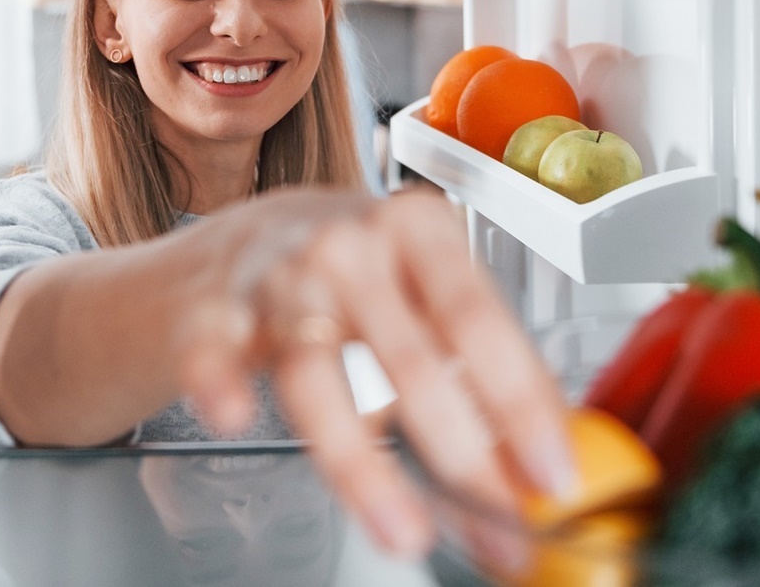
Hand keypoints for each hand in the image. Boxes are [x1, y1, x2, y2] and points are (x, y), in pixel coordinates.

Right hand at [172, 187, 575, 558]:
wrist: (239, 243)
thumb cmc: (350, 272)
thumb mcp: (423, 290)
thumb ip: (479, 366)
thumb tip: (542, 463)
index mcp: (417, 229)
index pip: (479, 320)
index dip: (521, 403)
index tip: (550, 471)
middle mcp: (347, 245)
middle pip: (410, 357)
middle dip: (463, 457)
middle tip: (498, 525)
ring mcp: (276, 278)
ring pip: (319, 375)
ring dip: (362, 465)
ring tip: (403, 529)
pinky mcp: (209, 313)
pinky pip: (213, 354)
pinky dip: (222, 383)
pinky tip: (235, 413)